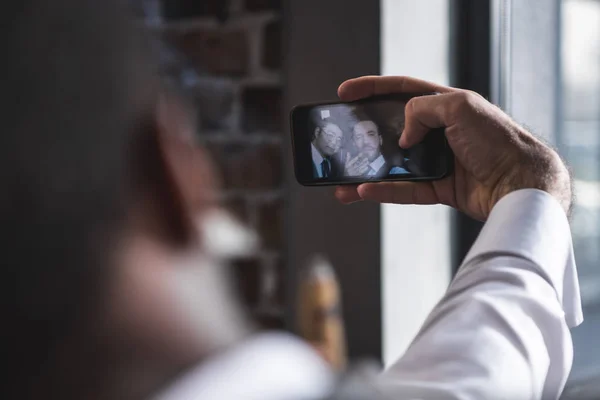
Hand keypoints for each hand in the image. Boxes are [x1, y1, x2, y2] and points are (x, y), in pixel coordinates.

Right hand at [335, 76, 570, 219]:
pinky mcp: (440, 188)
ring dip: (367, 172)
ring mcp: (438, 161)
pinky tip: (363, 191)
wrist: (521, 183)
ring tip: (342, 178)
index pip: (401, 91)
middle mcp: (440, 132)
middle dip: (364, 134)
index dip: (372, 89)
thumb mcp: (461, 107)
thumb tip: (403, 135)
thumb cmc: (498, 140)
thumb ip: (423, 110)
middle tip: (341, 137)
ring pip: (394, 165)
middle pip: (393, 130)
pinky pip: (405, 190)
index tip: (345, 93)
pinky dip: (384, 190)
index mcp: (446, 105)